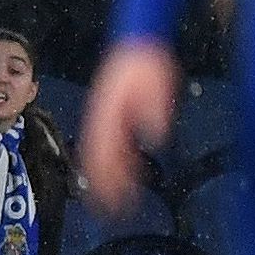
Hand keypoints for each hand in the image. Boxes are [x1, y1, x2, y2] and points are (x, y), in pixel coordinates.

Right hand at [81, 38, 180, 218]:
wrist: (138, 43)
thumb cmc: (146, 59)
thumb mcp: (155, 76)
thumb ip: (154, 104)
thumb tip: (156, 136)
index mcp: (107, 109)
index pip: (102, 147)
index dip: (106, 174)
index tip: (111, 197)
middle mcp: (103, 117)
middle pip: (98, 156)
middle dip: (104, 185)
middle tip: (113, 211)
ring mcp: (107, 118)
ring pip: (104, 154)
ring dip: (109, 178)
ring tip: (117, 203)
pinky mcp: (115, 118)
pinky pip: (113, 146)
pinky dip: (118, 164)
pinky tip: (127, 179)